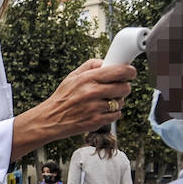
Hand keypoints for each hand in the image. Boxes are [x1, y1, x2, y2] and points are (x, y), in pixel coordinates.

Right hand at [13, 59, 135, 156]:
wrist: (51, 119)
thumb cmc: (62, 97)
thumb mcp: (72, 76)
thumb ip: (90, 65)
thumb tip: (106, 62)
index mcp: (87, 78)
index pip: (119, 71)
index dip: (130, 71)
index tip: (130, 73)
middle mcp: (92, 92)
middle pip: (124, 87)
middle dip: (124, 87)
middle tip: (118, 88)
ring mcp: (95, 108)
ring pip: (121, 102)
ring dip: (118, 101)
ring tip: (106, 101)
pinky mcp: (96, 121)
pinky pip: (116, 115)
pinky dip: (113, 113)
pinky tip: (102, 110)